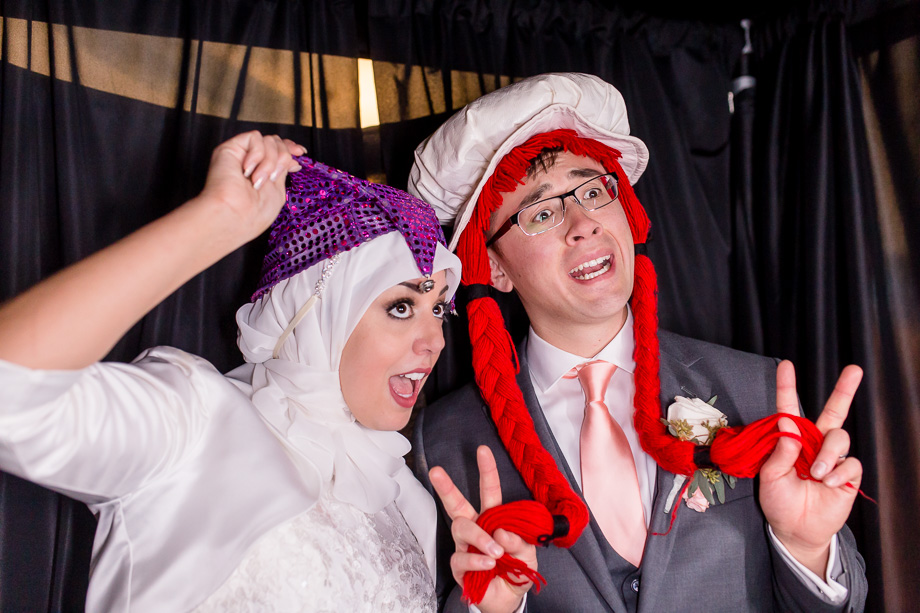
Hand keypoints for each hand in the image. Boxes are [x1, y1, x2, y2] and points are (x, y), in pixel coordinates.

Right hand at [194, 131, 304, 245]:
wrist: (234, 217)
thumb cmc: (254, 213)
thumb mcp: (278, 190)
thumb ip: (283, 170)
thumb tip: (293, 156)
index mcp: (262, 171)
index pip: (278, 149)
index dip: (290, 147)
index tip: (300, 152)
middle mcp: (251, 161)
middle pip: (276, 142)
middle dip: (283, 156)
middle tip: (275, 176)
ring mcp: (241, 154)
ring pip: (268, 140)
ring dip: (270, 161)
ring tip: (259, 180)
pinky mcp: (230, 148)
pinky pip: (255, 137)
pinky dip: (258, 154)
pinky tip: (248, 170)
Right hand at [430, 446, 536, 612]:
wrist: (508, 600)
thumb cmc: (516, 570)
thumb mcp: (528, 554)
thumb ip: (520, 542)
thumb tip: (502, 532)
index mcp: (493, 518)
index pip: (489, 491)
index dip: (487, 471)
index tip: (483, 450)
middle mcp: (475, 528)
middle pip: (457, 504)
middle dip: (446, 487)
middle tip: (436, 471)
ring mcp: (465, 547)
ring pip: (461, 529)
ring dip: (480, 538)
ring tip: (495, 552)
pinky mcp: (459, 568)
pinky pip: (461, 559)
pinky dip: (477, 561)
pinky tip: (488, 564)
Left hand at [759, 360, 862, 575]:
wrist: (795, 529)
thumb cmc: (779, 501)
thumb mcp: (769, 477)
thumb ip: (779, 452)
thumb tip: (788, 424)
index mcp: (791, 440)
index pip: (789, 409)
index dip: (787, 387)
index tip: (786, 365)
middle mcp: (814, 443)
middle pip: (834, 411)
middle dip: (844, 389)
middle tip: (854, 369)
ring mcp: (832, 458)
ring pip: (840, 437)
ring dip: (827, 454)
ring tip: (816, 474)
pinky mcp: (847, 474)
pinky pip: (850, 463)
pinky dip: (838, 473)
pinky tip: (828, 484)